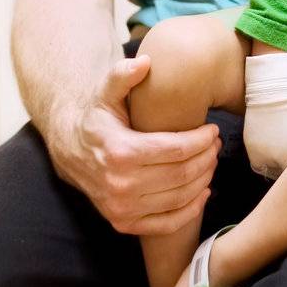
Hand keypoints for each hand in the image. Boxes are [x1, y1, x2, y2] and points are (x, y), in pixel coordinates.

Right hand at [49, 54, 219, 235]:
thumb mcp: (105, 92)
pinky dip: (190, 210)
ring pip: (179, 198)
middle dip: (206, 158)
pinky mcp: (124, 223)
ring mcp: (121, 208)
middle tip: (216, 144)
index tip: (212, 130)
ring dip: (203, 179)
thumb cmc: (96, 117)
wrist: (70, 149)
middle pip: (182, 174)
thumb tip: (145, 62)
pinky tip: (203, 192)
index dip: (200, 140)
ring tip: (211, 161)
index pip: (176, 150)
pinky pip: (166, 223)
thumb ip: (123, 75)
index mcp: (119, 151)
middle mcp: (120, 185)